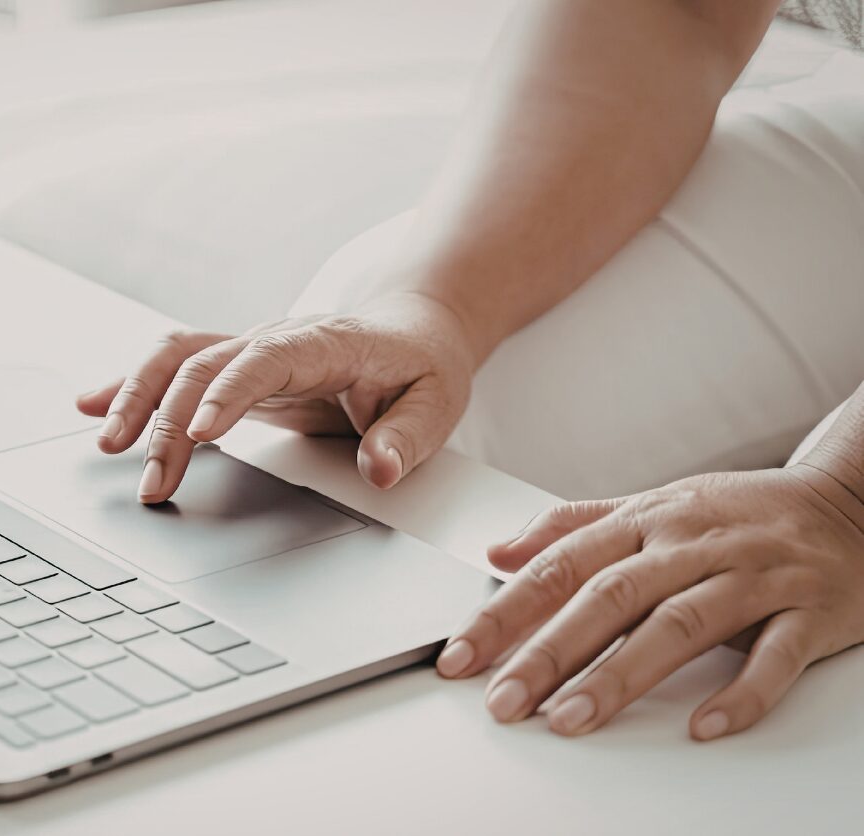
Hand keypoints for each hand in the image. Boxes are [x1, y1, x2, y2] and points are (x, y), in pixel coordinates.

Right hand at [75, 292, 479, 502]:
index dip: (230, 392)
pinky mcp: (232, 368)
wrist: (413, 329)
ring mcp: (248, 351)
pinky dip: (130, 385)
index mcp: (324, 343)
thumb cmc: (422, 367)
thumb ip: (408, 437)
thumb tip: (380, 469)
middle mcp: (275, 339)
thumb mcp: (437, 404)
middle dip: (169, 419)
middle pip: (204, 364)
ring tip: (106, 445)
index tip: (202, 433)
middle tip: (150, 480)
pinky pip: (173, 366)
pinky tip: (90, 405)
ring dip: (137, 399)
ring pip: (176, 359)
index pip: (267, 359)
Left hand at [436, 467, 863, 739]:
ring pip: (678, 625)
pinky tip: (703, 726)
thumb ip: (572, 525)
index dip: (505, 611)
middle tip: (503, 700)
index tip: (462, 654)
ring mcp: (752, 577)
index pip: (559, 565)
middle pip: (608, 597)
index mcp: (647, 519)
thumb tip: (498, 549)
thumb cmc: (740, 512)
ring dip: (620, 675)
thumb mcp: (652, 505)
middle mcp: (692, 545)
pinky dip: (739, 693)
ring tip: (570, 718)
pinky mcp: (809, 611)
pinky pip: (774, 656)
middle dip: (547, 651)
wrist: (852, 501)